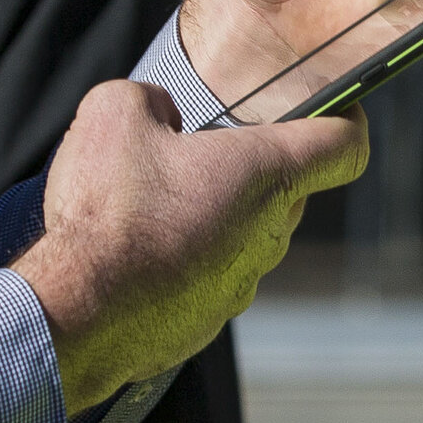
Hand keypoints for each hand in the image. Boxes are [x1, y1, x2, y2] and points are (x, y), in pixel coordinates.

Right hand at [13, 79, 368, 408]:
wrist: (76, 314)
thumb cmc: (108, 213)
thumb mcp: (115, 112)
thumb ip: (152, 98)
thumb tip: (159, 113)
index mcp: (267, 175)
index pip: (345, 147)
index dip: (346, 121)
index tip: (335, 110)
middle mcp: (268, 235)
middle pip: (288, 191)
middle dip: (253, 168)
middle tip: (201, 150)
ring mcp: (241, 286)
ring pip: (245, 237)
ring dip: (215, 218)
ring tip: (154, 208)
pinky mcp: (207, 323)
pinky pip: (209, 280)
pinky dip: (184, 264)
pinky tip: (136, 257)